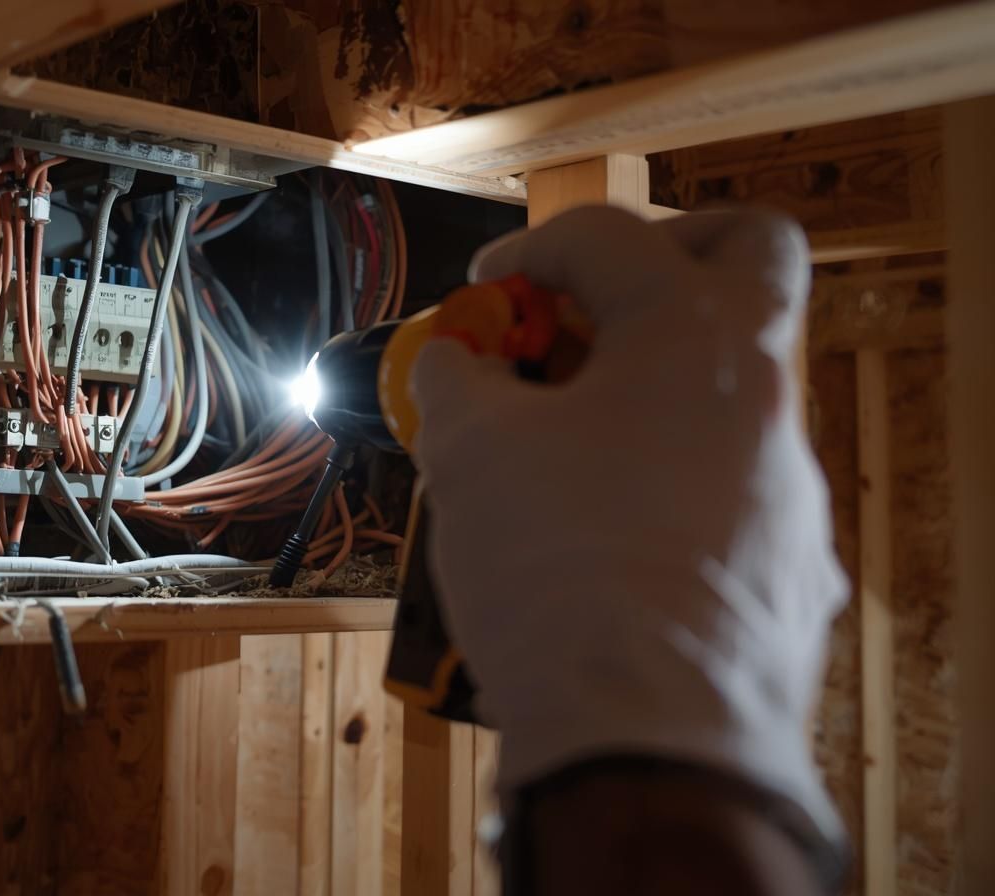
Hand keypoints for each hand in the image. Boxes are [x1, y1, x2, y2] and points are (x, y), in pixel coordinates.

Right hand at [410, 207, 846, 840]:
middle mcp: (763, 394)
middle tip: (589, 302)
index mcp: (690, 337)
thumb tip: (457, 361)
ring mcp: (790, 481)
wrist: (645, 736)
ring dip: (652, 389)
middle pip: (749, 256)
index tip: (486, 295)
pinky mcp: (792, 563)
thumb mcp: (469, 453)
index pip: (609, 237)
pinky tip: (604, 537)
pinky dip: (668, 483)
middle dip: (666, 253)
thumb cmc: (557, 573)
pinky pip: (732, 488)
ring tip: (563, 447)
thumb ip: (457, 379)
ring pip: (736, 389)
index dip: (528, 251)